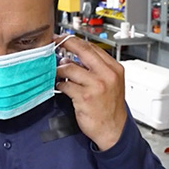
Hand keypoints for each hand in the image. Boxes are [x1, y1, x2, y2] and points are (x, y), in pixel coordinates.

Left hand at [55, 36, 127, 150]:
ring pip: (70, 68)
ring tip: (58, 73)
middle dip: (65, 43)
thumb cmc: (110, 108)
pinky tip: (61, 86)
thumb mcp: (111, 83)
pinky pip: (66, 85)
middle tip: (55, 42)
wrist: (114, 129)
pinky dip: (60, 85)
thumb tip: (73, 58)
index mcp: (114, 68)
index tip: (65, 38)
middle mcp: (106, 75)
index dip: (76, 41)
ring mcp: (96, 86)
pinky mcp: (84, 97)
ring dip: (60, 69)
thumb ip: (96, 69)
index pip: (92, 47)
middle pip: (82, 50)